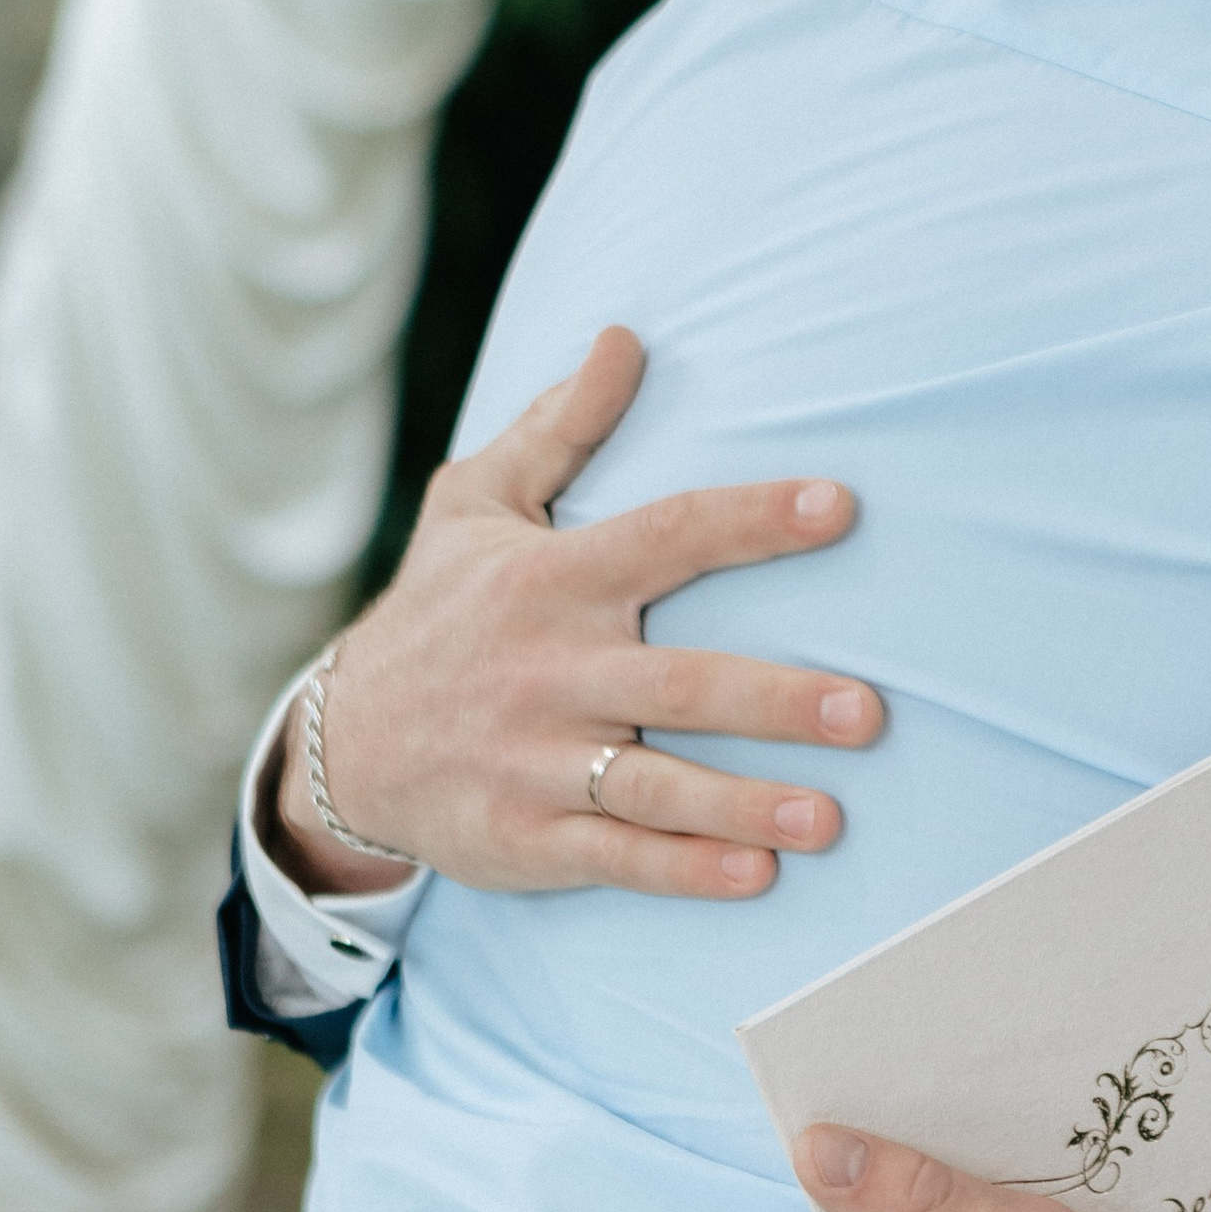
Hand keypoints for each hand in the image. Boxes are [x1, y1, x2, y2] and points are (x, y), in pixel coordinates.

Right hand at [266, 327, 883, 900]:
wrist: (339, 745)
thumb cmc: (438, 610)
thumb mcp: (476, 503)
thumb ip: (560, 425)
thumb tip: (624, 335)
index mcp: (553, 581)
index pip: (668, 535)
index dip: (754, 519)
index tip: (839, 506)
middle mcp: (552, 672)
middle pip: (680, 683)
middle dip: (776, 700)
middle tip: (871, 709)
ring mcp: (539, 763)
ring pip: (656, 786)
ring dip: (745, 805)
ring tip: (830, 818)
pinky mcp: (528, 839)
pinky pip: (617, 858)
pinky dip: (684, 870)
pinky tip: (757, 876)